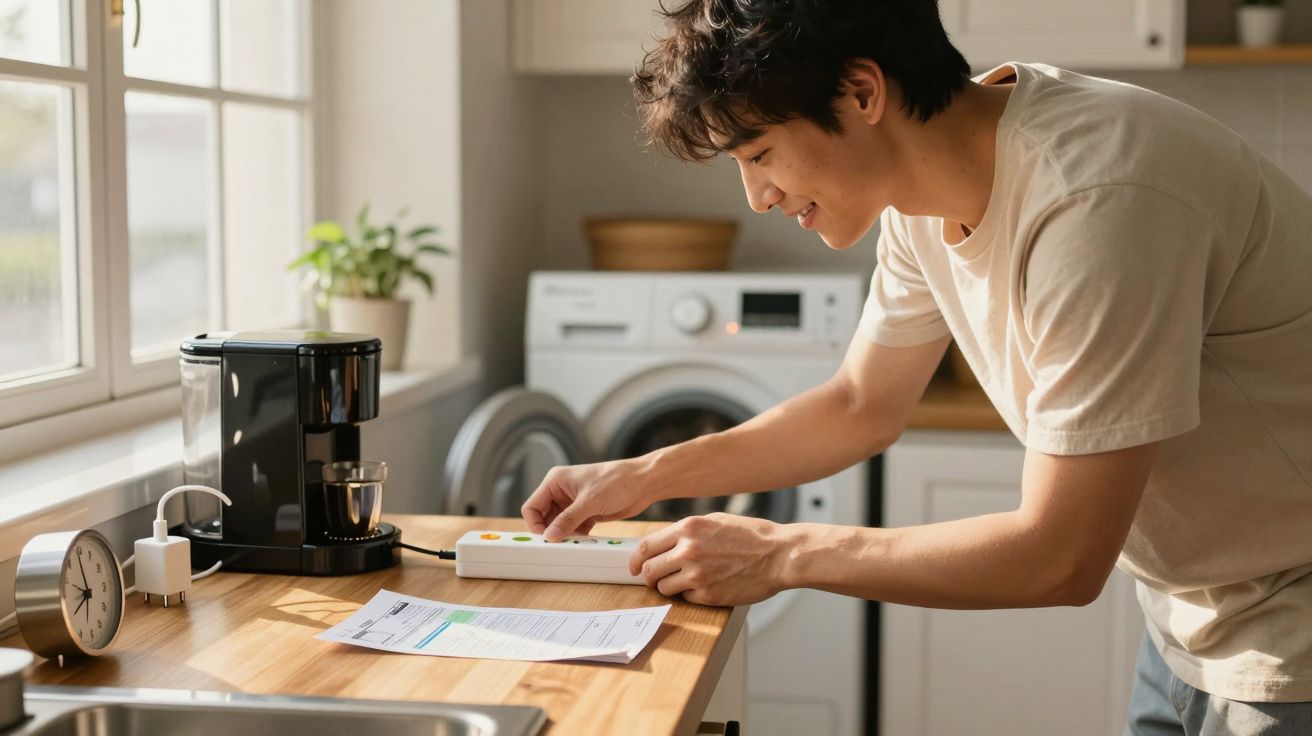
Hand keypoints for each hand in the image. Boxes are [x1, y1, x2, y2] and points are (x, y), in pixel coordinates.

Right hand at [521, 459, 658, 541]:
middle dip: (551, 532)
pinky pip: (573, 529)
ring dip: (565, 536)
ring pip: (559, 525)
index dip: (536, 524)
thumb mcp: (589, 501)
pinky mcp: (586, 512)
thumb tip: (550, 535)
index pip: (532, 506)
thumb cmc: (617, 480)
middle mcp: (562, 491)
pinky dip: (576, 536)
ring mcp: (574, 503)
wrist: (644, 482)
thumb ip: (567, 519)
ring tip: (575, 542)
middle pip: (544, 518)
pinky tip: (584, 541)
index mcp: (556, 481)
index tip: (546, 538)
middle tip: (561, 544)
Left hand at [629, 513, 790, 606]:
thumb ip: (687, 531)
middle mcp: (688, 550)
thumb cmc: (751, 536)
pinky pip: (685, 598)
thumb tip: (663, 543)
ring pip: (663, 587)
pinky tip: (707, 585)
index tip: (634, 566)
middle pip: (648, 570)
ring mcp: (697, 575)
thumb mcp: (714, 521)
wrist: (778, 555)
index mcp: (688, 528)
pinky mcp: (708, 595)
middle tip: (657, 578)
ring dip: (669, 587)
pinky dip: (691, 595)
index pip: (646, 546)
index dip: (635, 559)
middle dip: (649, 576)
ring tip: (687, 581)